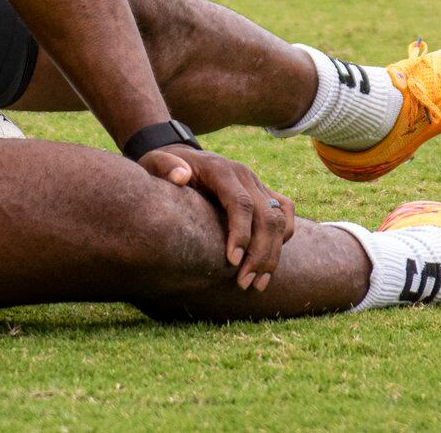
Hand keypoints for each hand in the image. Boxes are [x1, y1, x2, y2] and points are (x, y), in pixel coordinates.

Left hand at [140, 145, 296, 291]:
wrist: (182, 157)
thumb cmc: (167, 166)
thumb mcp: (156, 161)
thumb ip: (164, 166)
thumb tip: (181, 176)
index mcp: (220, 170)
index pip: (240, 203)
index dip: (240, 233)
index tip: (233, 261)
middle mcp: (244, 175)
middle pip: (266, 216)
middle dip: (259, 254)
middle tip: (244, 283)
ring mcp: (257, 184)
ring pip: (279, 220)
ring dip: (273, 255)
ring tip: (257, 284)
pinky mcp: (264, 192)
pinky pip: (285, 213)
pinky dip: (284, 237)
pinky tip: (269, 262)